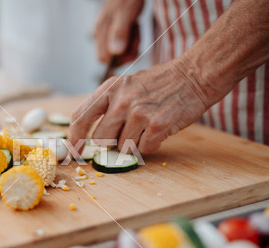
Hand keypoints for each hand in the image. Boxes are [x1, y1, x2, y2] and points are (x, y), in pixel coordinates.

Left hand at [68, 59, 209, 153]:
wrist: (194, 76)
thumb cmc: (158, 83)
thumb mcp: (126, 85)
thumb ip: (107, 105)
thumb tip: (91, 135)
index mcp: (109, 89)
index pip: (80, 117)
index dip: (74, 138)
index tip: (75, 151)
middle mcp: (121, 101)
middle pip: (101, 140)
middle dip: (111, 142)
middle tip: (127, 131)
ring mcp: (139, 114)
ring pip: (123, 148)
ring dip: (134, 143)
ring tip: (146, 126)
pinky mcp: (157, 126)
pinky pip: (143, 150)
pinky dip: (150, 145)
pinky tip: (158, 129)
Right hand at [94, 0, 143, 63]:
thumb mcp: (126, 14)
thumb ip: (120, 32)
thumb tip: (115, 53)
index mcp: (100, 31)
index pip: (103, 58)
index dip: (119, 59)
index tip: (132, 49)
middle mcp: (100, 33)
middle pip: (112, 56)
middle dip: (127, 51)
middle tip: (136, 36)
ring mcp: (107, 32)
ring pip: (118, 51)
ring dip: (131, 44)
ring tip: (135, 28)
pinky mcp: (114, 30)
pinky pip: (122, 43)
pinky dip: (131, 38)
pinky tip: (134, 26)